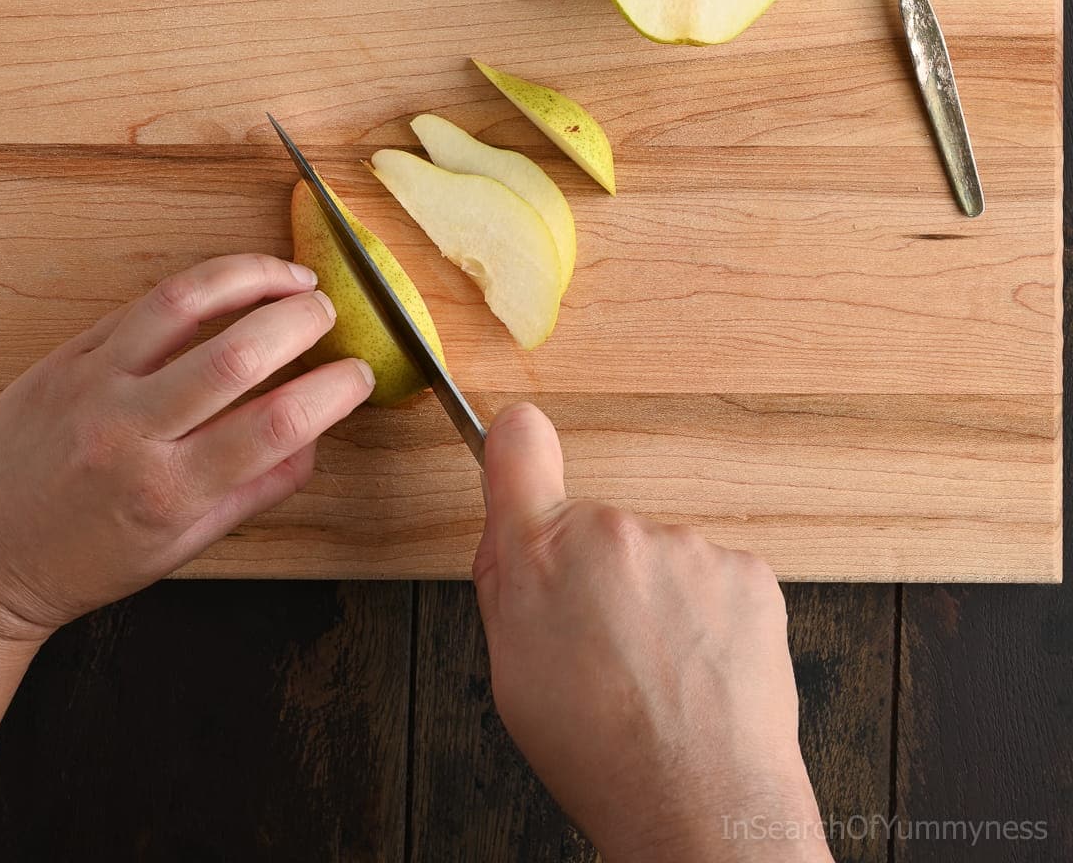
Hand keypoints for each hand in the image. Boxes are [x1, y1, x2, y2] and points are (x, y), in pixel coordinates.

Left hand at [0, 253, 373, 642]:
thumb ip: (257, 492)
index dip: (333, 391)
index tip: (357, 375)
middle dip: (302, 320)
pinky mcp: (65, 358)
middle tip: (327, 314)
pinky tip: (230, 284)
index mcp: (169, 492)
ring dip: (253, 278)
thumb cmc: (82, 563)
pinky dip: (198, 286)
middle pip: (238, 353)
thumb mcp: (184, 548)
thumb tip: (314, 441)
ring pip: (184, 304)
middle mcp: (130, 433)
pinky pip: (141, 305)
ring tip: (290, 277)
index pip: (276, 426)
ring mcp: (92, 386)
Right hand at [473, 404, 831, 862]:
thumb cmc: (601, 751)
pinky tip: (698, 669)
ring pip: (657, 556)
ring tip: (658, 673)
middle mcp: (614, 531)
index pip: (517, 446)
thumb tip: (509, 526)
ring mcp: (686, 546)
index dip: (515, 446)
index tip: (518, 445)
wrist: (701, 806)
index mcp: (541, 553)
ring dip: (655, 596)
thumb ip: (506, 581)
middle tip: (602, 645)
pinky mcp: (745, 568)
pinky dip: (705, 612)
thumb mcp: (510, 670)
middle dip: (595, 570)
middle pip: (595, 526)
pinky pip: (711, 575)